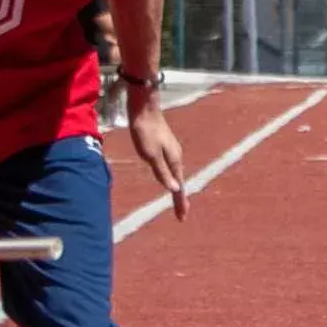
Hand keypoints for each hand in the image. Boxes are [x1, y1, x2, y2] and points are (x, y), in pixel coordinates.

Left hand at [128, 101, 188, 220]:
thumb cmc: (145, 131)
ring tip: (177, 201)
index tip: (182, 218)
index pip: (179, 187)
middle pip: (180, 183)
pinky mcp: (164, 147)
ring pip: (176, 175)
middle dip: (181, 200)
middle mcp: (176, 157)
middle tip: (182, 215)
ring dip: (177, 189)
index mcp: (174, 161)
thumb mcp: (151, 154)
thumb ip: (162, 172)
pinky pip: (171, 168)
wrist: (144, 108)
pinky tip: (168, 179)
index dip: (180, 203)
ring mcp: (171, 151)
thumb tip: (175, 189)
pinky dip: (172, 179)